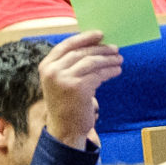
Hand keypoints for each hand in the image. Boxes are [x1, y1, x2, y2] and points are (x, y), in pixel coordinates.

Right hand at [40, 31, 123, 148]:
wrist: (64, 130)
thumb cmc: (66, 104)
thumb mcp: (60, 81)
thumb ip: (69, 64)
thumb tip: (94, 46)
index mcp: (46, 66)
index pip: (66, 45)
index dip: (84, 38)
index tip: (100, 34)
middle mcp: (53, 71)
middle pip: (81, 52)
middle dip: (100, 49)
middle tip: (115, 49)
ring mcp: (65, 79)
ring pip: (91, 61)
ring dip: (108, 59)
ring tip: (119, 59)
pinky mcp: (78, 88)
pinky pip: (98, 74)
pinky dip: (110, 71)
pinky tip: (117, 70)